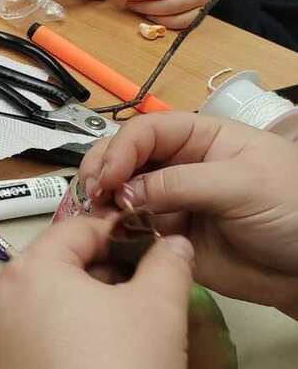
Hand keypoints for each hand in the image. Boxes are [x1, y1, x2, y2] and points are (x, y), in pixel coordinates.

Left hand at [0, 218, 192, 368]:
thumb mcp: (160, 307)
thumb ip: (168, 263)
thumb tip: (171, 243)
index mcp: (29, 269)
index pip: (76, 230)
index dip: (119, 234)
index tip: (150, 250)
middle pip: (51, 267)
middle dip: (96, 272)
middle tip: (140, 293)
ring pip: (38, 306)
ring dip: (76, 307)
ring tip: (119, 330)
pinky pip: (26, 342)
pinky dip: (56, 341)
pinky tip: (90, 365)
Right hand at [79, 113, 297, 316]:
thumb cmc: (292, 211)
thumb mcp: (243, 185)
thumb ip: (182, 184)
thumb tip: (124, 193)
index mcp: (203, 139)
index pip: (148, 131)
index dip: (122, 149)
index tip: (109, 178)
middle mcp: (180, 167)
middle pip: (125, 158)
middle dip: (102, 172)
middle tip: (92, 197)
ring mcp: (170, 203)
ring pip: (120, 194)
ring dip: (101, 203)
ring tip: (95, 218)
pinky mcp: (165, 237)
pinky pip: (128, 230)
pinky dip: (111, 232)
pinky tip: (104, 237)